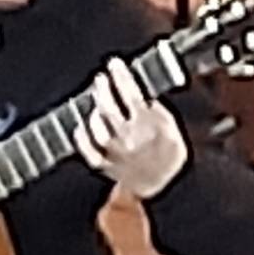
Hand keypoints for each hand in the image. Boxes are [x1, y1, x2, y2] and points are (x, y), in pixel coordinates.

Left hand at [76, 60, 187, 198]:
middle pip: (110, 109)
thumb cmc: (169, 158)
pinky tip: (80, 127)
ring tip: (95, 103)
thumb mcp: (173, 130)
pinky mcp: (106, 167)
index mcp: (148, 126)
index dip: (121, 76)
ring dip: (93, 113)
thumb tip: (143, 95)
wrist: (165, 190)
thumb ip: (158, 111)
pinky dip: (82, 139)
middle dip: (103, 90)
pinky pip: (89, 153)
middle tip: (100, 79)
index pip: (131, 94)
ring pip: (97, 130)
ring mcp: (116, 154)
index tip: (115, 64)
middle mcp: (129, 139)